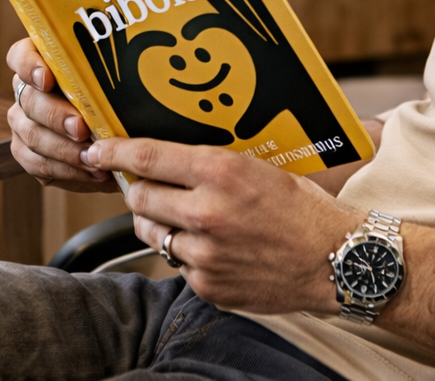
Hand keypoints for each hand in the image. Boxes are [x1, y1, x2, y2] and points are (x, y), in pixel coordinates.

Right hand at [6, 38, 118, 191]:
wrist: (121, 140)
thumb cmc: (121, 103)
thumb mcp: (120, 85)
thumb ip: (113, 78)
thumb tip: (131, 77)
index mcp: (43, 63)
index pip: (21, 56)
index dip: (29, 66)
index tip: (48, 79)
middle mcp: (27, 91)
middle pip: (29, 100)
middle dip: (56, 116)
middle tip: (81, 129)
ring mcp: (23, 123)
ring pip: (31, 134)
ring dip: (64, 149)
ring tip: (94, 158)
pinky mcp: (27, 153)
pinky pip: (37, 163)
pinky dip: (67, 170)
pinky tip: (92, 172)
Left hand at [82, 136, 363, 313]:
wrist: (337, 260)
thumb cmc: (303, 209)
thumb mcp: (258, 167)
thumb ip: (210, 165)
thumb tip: (166, 159)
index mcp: (220, 171)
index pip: (146, 157)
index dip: (113, 151)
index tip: (97, 150)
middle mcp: (206, 211)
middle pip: (139, 197)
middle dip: (137, 189)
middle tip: (146, 185)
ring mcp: (204, 252)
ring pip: (152, 232)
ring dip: (158, 222)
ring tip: (183, 216)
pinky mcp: (207, 284)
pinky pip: (177, 263)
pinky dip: (186, 252)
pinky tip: (211, 245)